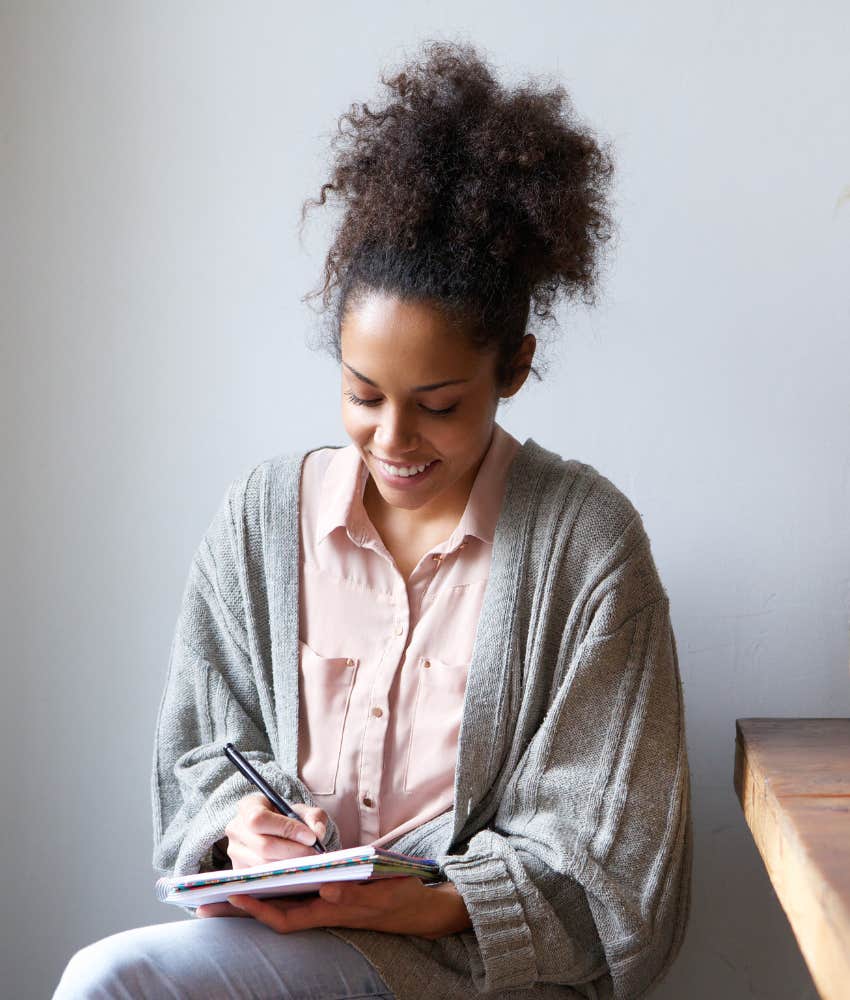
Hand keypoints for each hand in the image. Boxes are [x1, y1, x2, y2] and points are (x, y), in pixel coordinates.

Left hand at [196, 876, 471, 938]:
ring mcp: (325, 908)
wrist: (418, 908)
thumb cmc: (399, 895)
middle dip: (243, 910)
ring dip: (254, 903)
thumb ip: (354, 893)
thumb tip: (325, 889)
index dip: (260, 909)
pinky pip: (296, 902)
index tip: (237, 897)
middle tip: (210, 902)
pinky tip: (261, 885)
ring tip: (223, 894)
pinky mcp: (331, 901)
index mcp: (332, 911)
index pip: (288, 917)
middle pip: (275, 915)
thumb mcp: (382, 892)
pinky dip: (276, 896)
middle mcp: (322, 912)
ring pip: (282, 909)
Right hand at [220, 793, 326, 869]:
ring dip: (289, 865)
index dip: (286, 829)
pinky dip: (281, 875)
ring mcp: (234, 852)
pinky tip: (295, 870)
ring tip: (308, 862)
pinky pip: (260, 877)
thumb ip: (314, 817)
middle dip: (294, 851)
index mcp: (247, 806)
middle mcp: (236, 829)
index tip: (311, 837)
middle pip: (263, 846)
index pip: (260, 819)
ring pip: (262, 865)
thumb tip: (317, 834)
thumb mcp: (302, 810)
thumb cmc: (287, 817)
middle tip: (314, 854)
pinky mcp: (239, 870)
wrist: (273, 829)